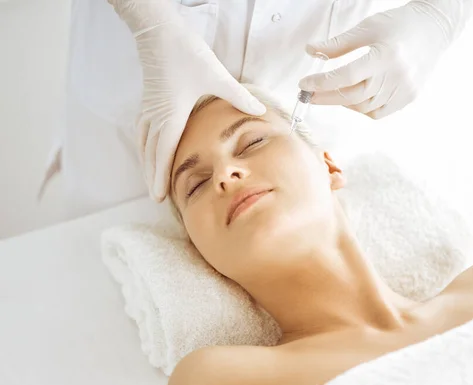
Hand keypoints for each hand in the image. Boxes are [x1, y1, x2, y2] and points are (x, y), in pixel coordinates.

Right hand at [107, 0, 265, 200]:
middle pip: (150, 154)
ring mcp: (149, 109)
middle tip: (157, 197)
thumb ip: (239, 97)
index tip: (159, 195)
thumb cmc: (184, 52)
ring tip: (152, 181)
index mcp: (171, 114)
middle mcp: (156, 115)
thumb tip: (260, 111)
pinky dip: (145, 146)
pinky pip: (142, 131)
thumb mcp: (216, 76)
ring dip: (147, 164)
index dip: (159, 176)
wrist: (158, 30)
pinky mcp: (147, 101)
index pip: (162, 153)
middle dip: (152, 177)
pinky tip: (148, 151)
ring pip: (144, 144)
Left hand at [299, 1, 469, 118]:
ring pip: (365, 107)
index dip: (322, 83)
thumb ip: (338, 44)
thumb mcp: (367, 28)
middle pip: (354, 96)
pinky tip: (354, 98)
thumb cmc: (399, 24)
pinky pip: (379, 112)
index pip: (347, 76)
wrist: (434, 29)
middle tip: (309, 95)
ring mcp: (405, 89)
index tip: (304, 84)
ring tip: (332, 92)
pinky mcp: (409, 97)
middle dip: (327, 97)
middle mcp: (396, 76)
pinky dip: (362, 109)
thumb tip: (310, 51)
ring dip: (344, 103)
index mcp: (385, 55)